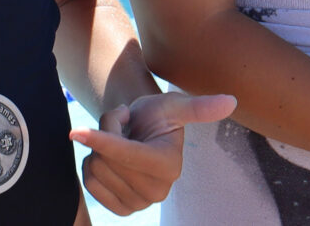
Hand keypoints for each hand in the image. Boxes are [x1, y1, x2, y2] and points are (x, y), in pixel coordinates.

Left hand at [68, 91, 235, 214]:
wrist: (144, 130)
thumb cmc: (159, 114)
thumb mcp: (175, 105)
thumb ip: (199, 107)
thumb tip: (231, 101)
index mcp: (170, 166)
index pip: (128, 155)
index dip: (103, 139)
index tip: (78, 130)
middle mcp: (158, 192)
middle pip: (107, 161)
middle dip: (106, 135)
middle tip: (124, 127)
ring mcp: (139, 204)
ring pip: (95, 171)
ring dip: (98, 149)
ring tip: (118, 141)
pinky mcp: (122, 209)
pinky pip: (90, 186)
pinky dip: (91, 165)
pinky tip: (108, 158)